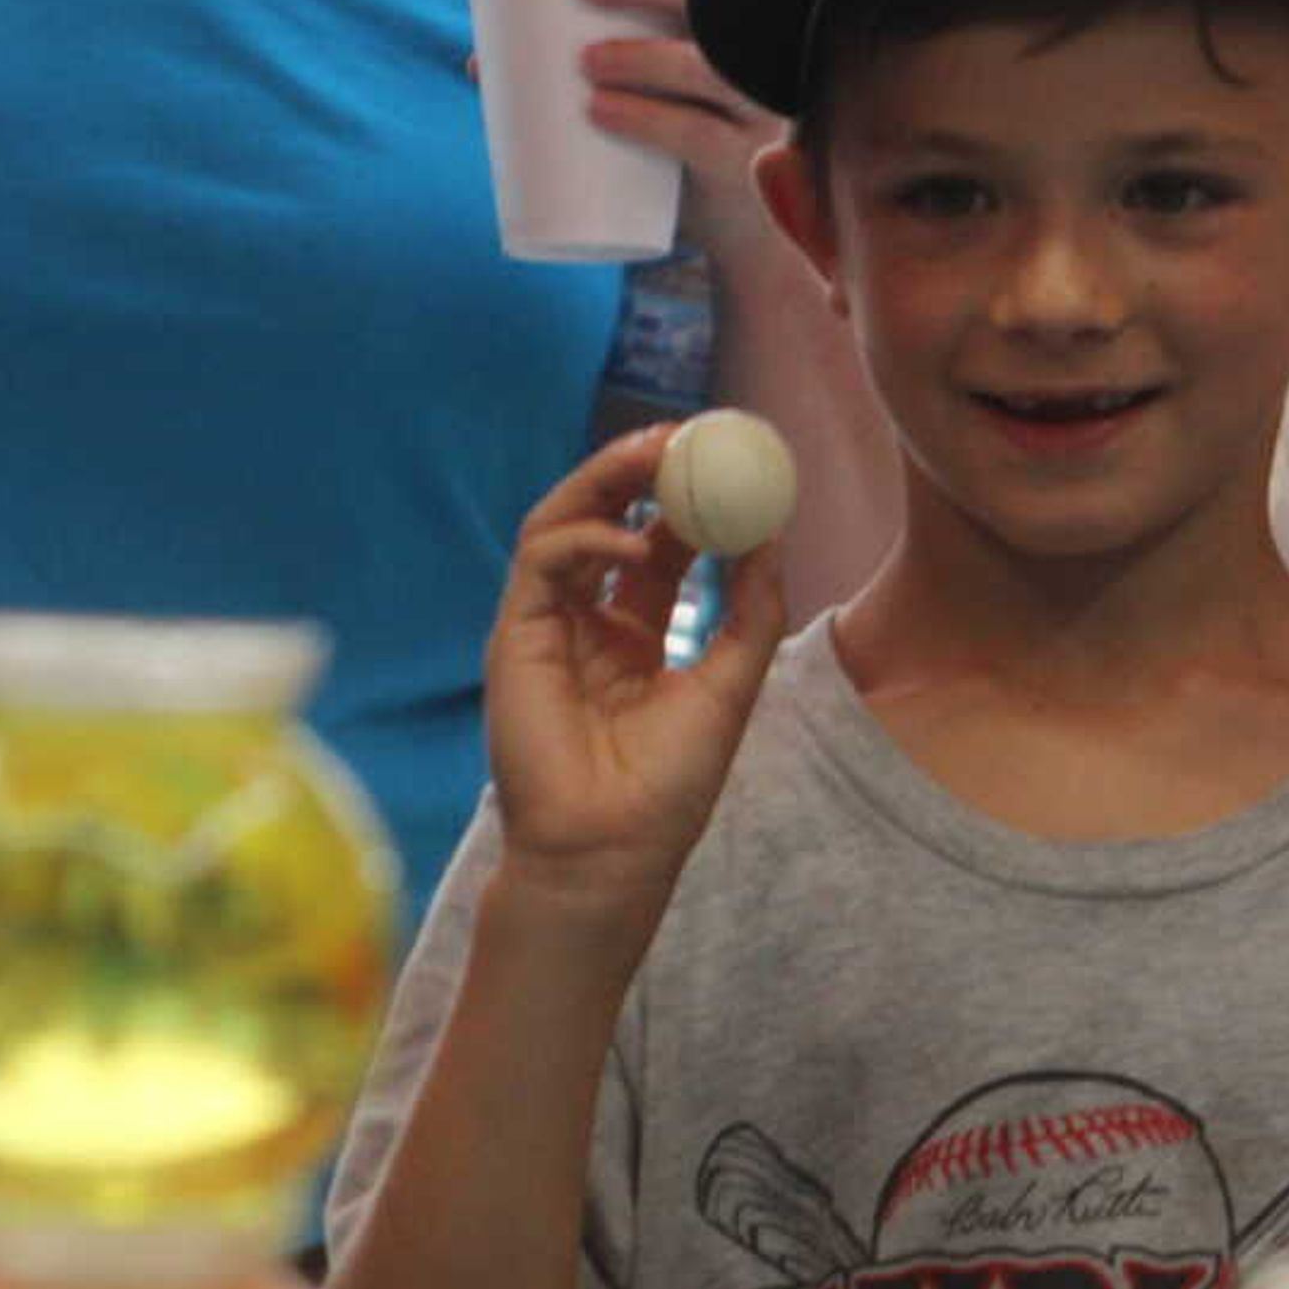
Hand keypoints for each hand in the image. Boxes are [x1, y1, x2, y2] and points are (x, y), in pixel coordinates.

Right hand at [486, 422, 790, 920]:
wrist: (611, 853)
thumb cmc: (667, 788)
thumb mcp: (730, 686)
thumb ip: (750, 611)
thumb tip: (772, 536)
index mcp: (636, 635)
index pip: (657, 545)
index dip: (688, 499)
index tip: (728, 462)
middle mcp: (588, 623)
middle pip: (607, 520)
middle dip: (641, 472)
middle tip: (685, 436)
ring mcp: (548, 627)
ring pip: (564, 524)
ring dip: (607, 482)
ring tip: (656, 458)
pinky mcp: (516, 638)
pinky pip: (541, 562)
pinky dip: (586, 540)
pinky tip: (634, 546)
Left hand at [578, 0, 781, 249]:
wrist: (739, 232)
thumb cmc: (683, 145)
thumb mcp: (652, 95)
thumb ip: (581, 70)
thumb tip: (479, 60)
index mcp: (744, 29)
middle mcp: (761, 63)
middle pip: (721, 3)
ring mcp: (758, 117)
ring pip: (710, 69)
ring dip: (644, 55)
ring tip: (584, 59)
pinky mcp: (741, 171)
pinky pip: (701, 138)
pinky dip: (648, 120)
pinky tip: (602, 110)